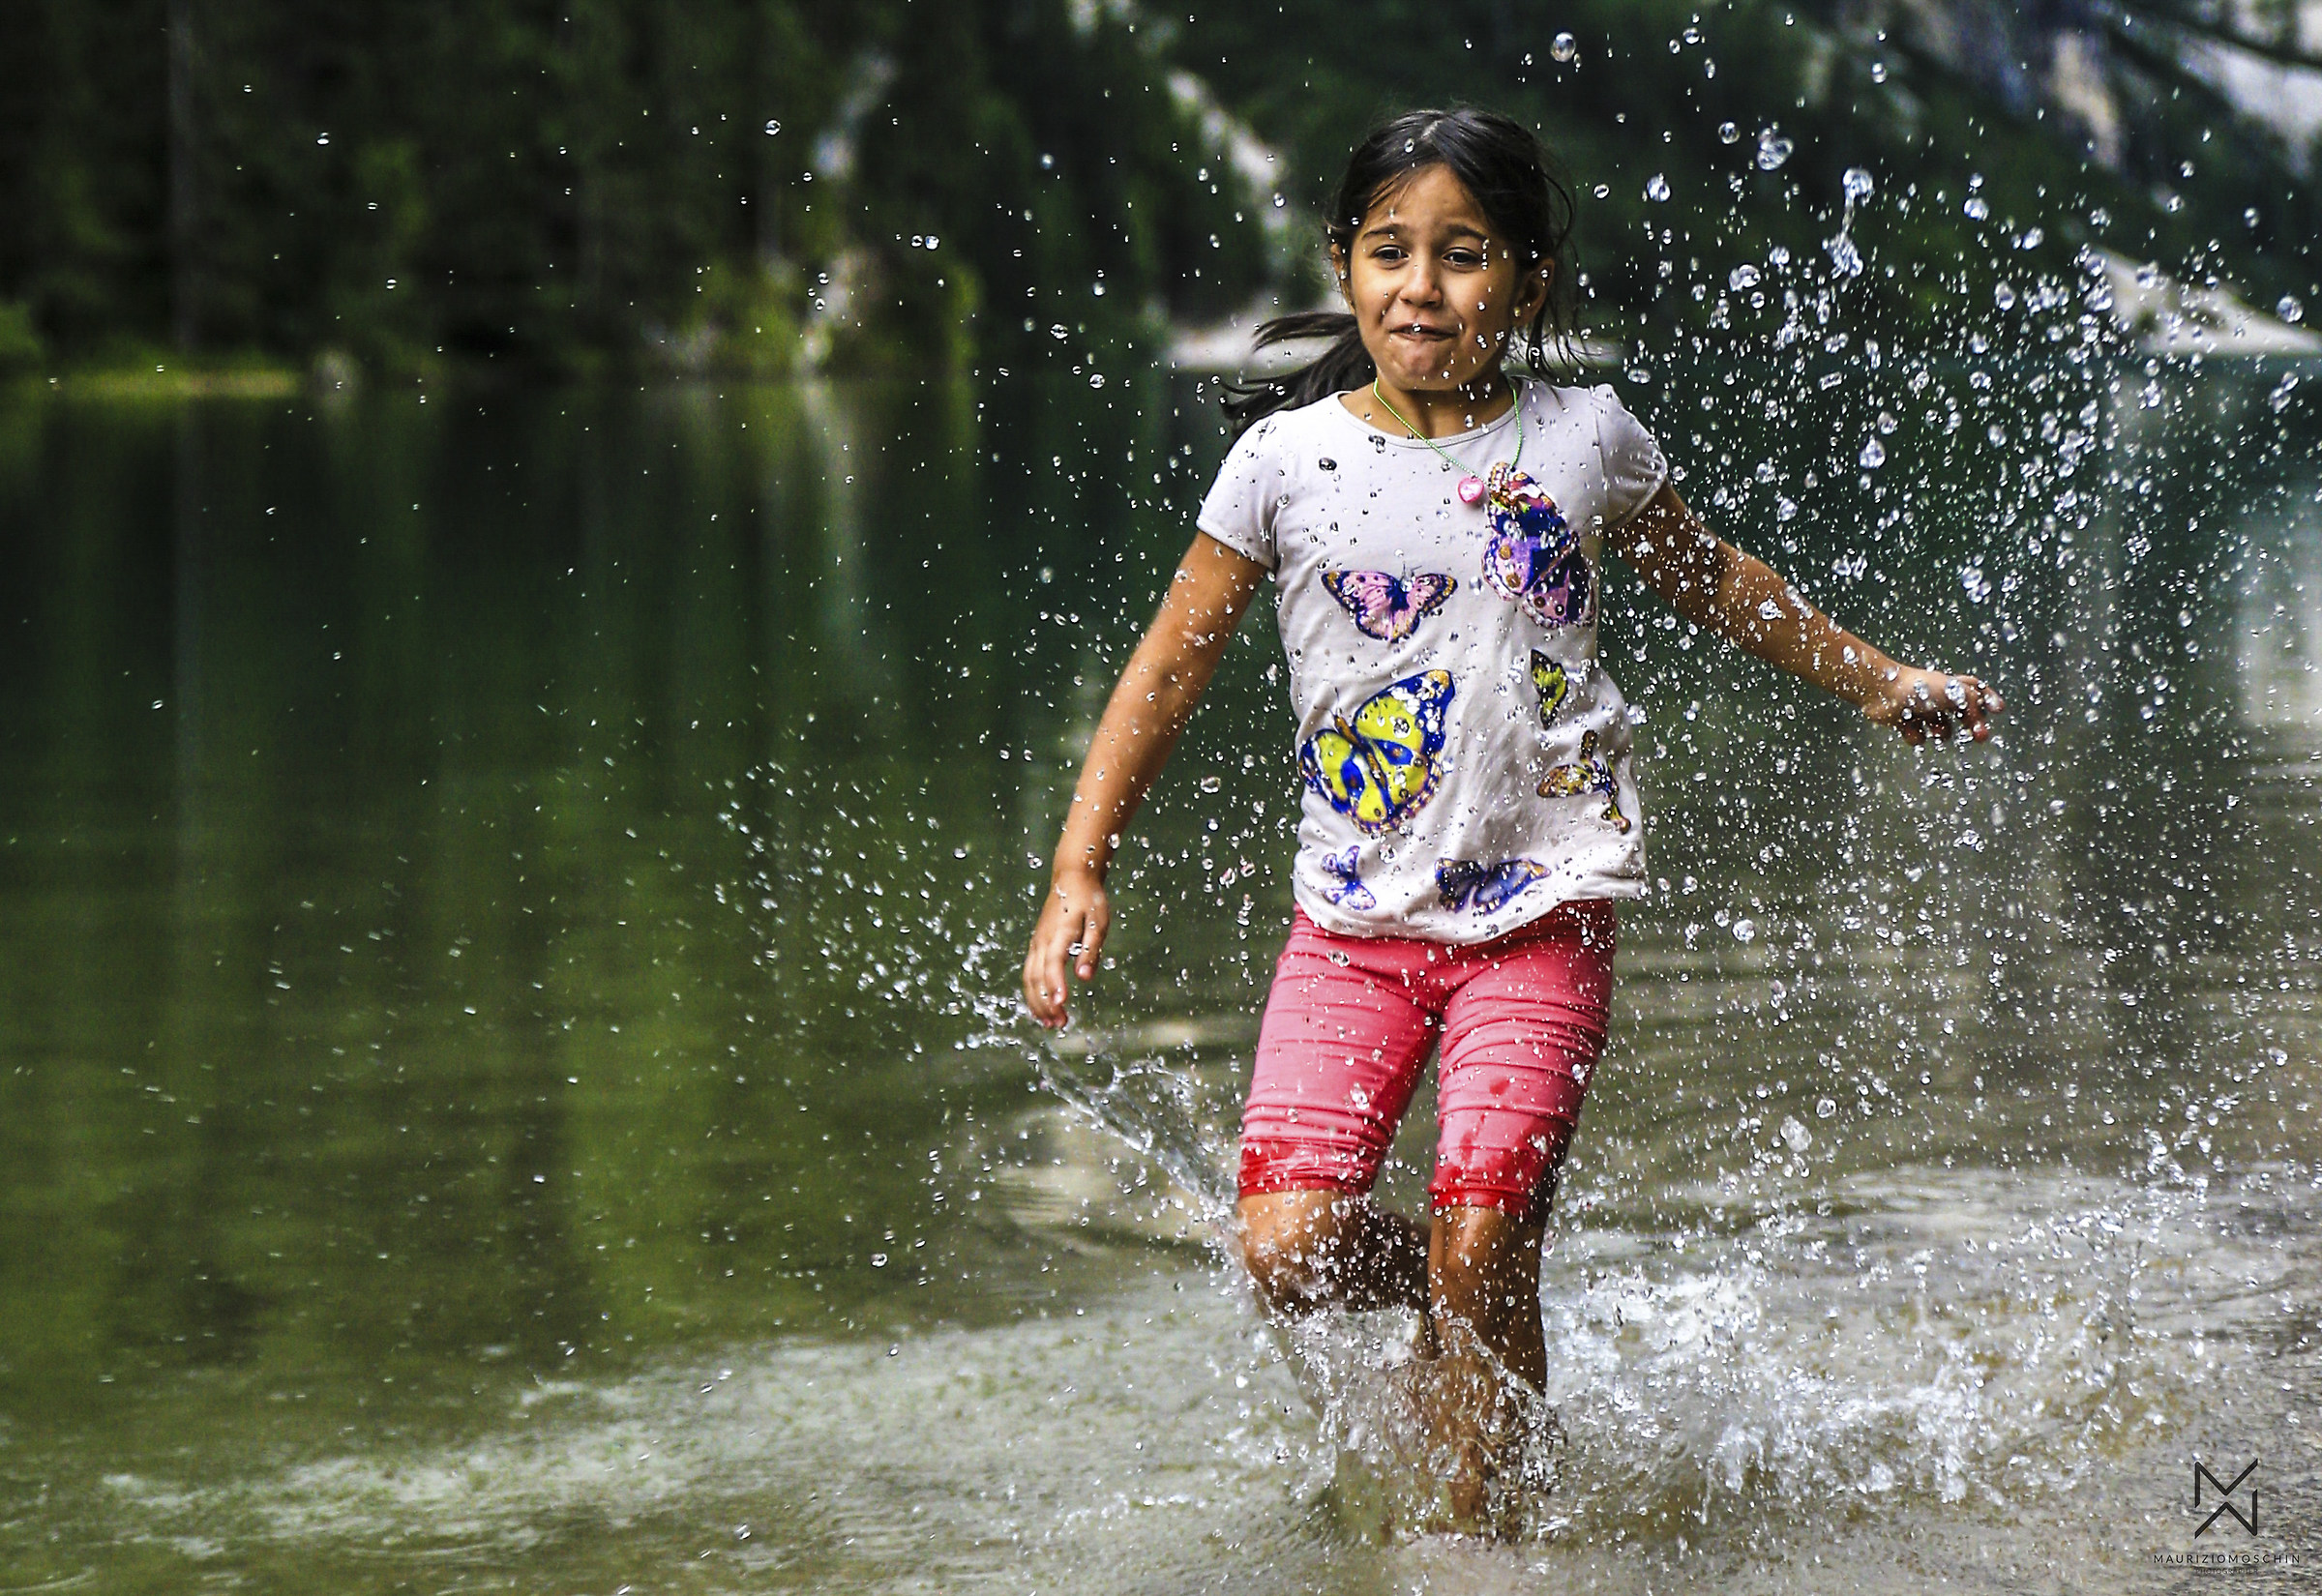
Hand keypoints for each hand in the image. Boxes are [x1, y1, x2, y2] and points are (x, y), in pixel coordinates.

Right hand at [1021, 867, 1109, 1028]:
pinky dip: (1033, 993)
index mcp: (1059, 933)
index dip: (1055, 985)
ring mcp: (1036, 944)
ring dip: (1037, 1002)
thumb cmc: (1089, 900)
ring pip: (1029, 978)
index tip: (1061, 1005)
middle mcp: (1042, 940)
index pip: (1053, 963)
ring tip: (1051, 1024)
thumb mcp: (1099, 922)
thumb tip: (1085, 979)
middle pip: (1036, 977)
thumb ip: (1091, 950)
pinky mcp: (1036, 946)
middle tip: (1060, 1024)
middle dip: (1046, 1003)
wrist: (1070, 878)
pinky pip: (1029, 973)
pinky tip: (1043, 1008)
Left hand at [1864, 666, 2002, 744]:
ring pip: (1941, 731)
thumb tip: (1980, 724)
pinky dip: (1914, 734)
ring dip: (1939, 731)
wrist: (1882, 692)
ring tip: (1931, 726)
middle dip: (1972, 727)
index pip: (1976, 690)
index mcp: (1949, 685)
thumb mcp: (1954, 691)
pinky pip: (1918, 737)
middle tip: (1980, 738)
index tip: (1999, 710)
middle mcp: (1937, 698)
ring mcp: (1922, 711)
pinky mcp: (1905, 723)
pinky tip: (1905, 725)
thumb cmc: (1919, 688)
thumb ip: (1973, 705)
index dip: (1988, 699)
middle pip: (1963, 716)